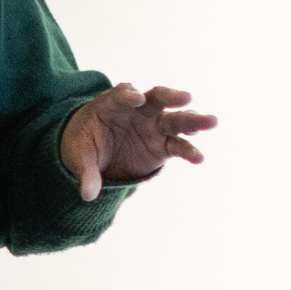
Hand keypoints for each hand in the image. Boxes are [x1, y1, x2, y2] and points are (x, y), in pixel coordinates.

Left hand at [60, 82, 213, 201]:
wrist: (95, 153)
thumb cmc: (85, 144)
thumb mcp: (78, 157)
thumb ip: (86, 172)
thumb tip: (88, 195)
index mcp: (112, 105)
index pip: (121, 95)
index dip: (128, 95)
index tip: (137, 99)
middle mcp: (139, 111)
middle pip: (157, 99)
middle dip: (171, 97)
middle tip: (186, 97)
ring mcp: (154, 126)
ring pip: (176, 119)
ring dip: (194, 121)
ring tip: (212, 122)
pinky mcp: (163, 145)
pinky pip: (178, 146)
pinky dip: (188, 151)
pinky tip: (198, 158)